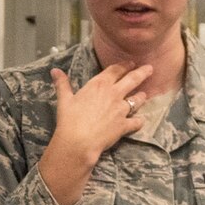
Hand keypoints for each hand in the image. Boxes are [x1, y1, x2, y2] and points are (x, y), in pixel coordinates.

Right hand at [39, 63, 152, 204]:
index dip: (124, 65)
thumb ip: (62, 84)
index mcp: (98, 85)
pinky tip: (140, 121)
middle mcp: (113, 94)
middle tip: (150, 69)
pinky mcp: (125, 124)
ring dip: (142, 96)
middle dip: (142, 73)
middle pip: (132, 79)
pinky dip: (139, 121)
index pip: (115, 70)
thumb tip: (54, 71)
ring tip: (145, 95)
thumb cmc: (69, 119)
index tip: (131, 63)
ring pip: (137, 99)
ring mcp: (121, 109)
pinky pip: (137, 122)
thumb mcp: (64, 100)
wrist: (78, 141)